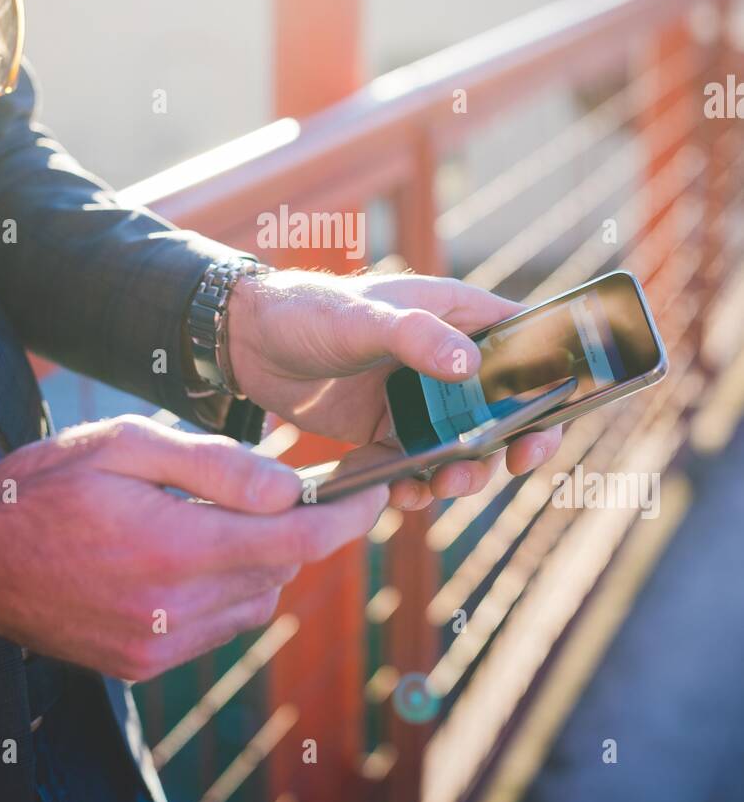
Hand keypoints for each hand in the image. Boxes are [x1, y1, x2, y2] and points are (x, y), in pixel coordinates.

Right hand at [0, 415, 387, 680]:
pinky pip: (219, 627)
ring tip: (213, 519)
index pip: (296, 540)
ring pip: (256, 604)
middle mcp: (172, 610)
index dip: (349, 517)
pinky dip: (226, 591)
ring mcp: (157, 647)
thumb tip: (292, 487)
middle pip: (281, 571)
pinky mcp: (143, 666)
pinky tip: (188, 555)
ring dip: (259, 561)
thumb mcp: (126, 442)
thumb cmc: (48, 482)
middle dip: (293, 527)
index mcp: (173, 547)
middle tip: (275, 487)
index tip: (376, 492)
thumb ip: (215, 464)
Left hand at [229, 270, 563, 509]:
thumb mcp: (362, 318)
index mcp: (457, 314)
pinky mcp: (388, 431)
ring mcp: (420, 398)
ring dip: (463, 473)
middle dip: (510, 444)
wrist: (247, 343)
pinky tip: (399, 491)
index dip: (553, 383)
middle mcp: (446, 358)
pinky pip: (418, 466)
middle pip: (506, 408)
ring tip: (439, 485)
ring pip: (465, 445)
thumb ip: (415, 336)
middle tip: (504, 469)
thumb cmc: (309, 309)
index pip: (528, 345)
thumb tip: (470, 365)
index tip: (547, 423)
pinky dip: (416, 485)